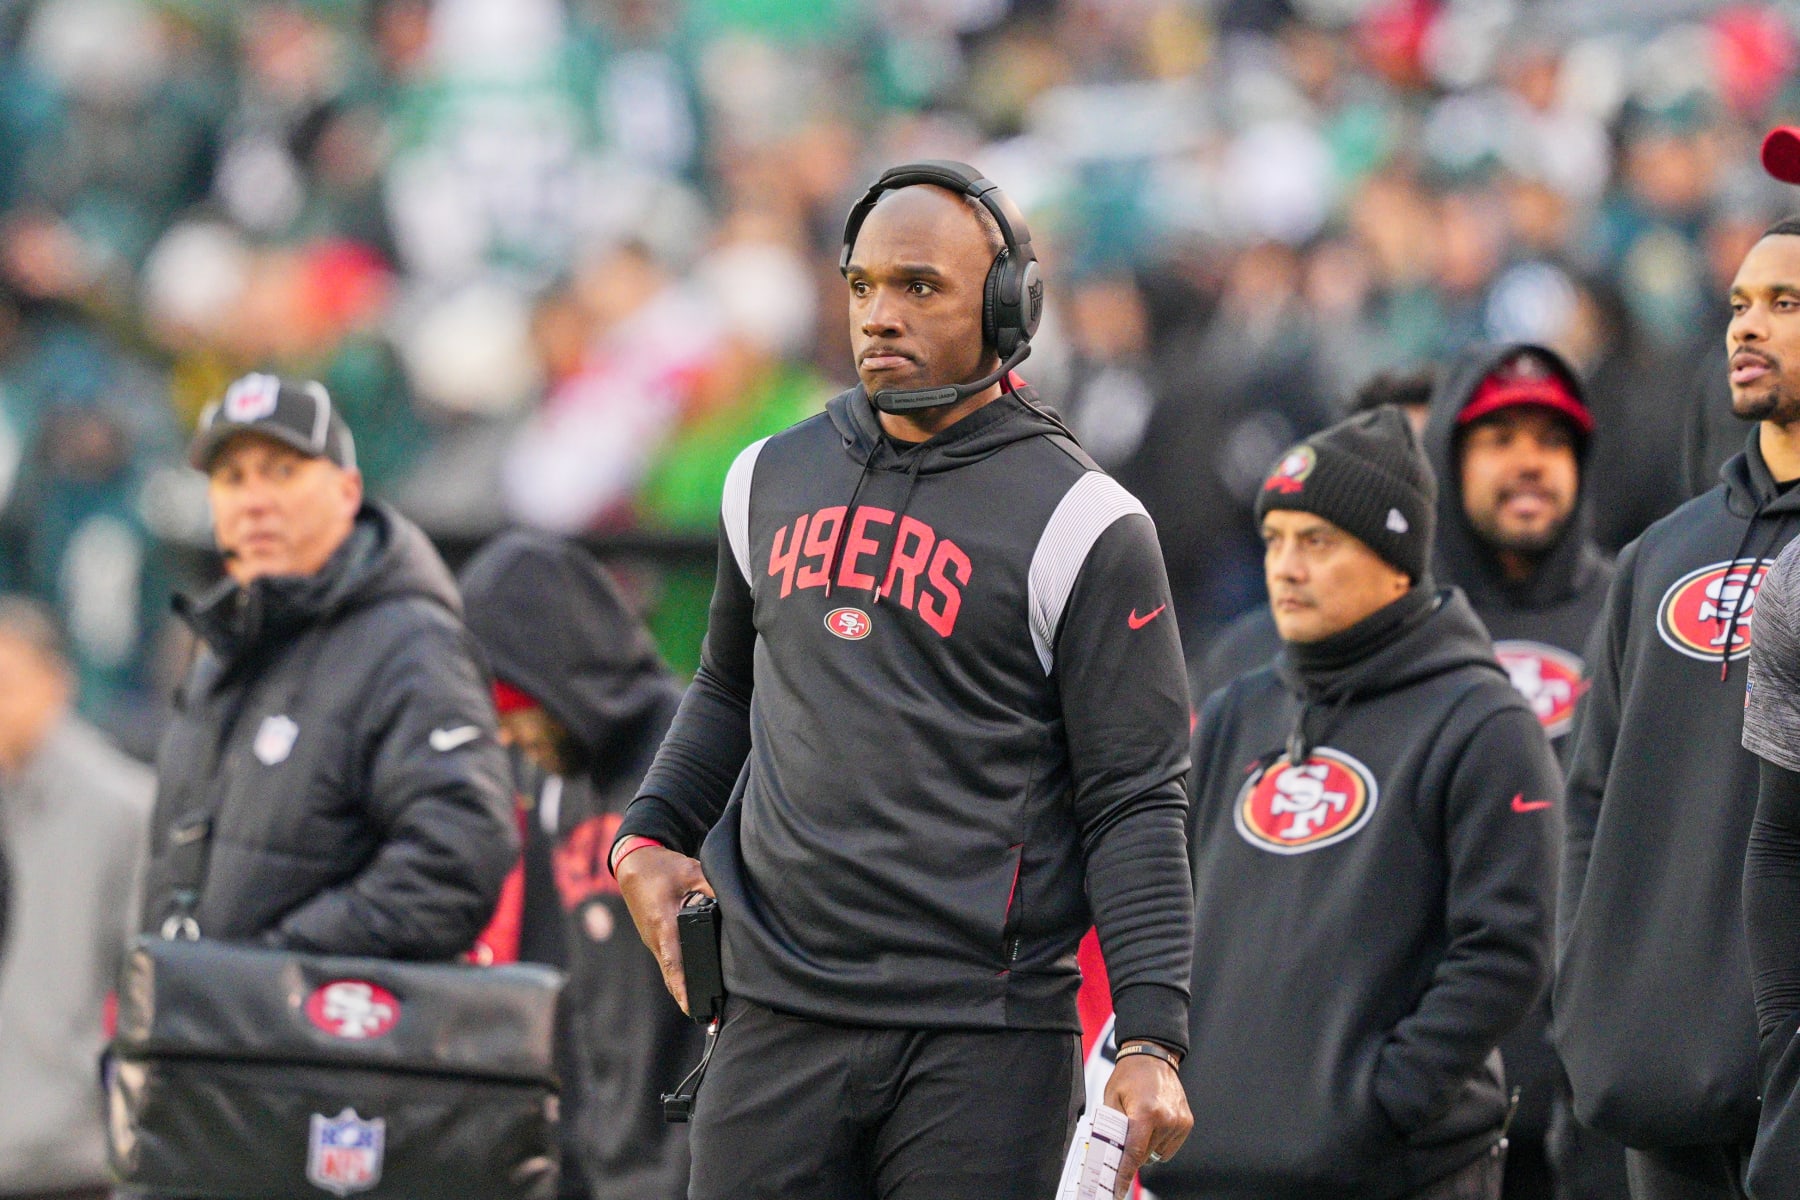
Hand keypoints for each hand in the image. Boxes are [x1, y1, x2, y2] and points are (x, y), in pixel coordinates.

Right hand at [616, 845, 712, 1013]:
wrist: (633, 864)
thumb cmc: (662, 868)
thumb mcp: (691, 871)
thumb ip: (712, 888)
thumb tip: (734, 905)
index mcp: (663, 922)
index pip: (673, 960)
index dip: (682, 984)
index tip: (690, 1005)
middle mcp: (655, 937)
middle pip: (671, 973)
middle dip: (685, 995)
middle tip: (706, 1018)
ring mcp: (652, 939)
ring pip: (668, 969)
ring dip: (681, 987)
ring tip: (702, 1007)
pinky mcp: (654, 937)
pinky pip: (666, 960)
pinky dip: (677, 974)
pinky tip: (690, 984)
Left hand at [1102, 1043, 1192, 1198]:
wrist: (1153, 1056)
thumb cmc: (1129, 1076)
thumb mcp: (1111, 1099)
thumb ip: (1111, 1127)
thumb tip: (1108, 1153)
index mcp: (1145, 1113)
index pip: (1134, 1154)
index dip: (1124, 1175)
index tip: (1117, 1190)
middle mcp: (1166, 1119)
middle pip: (1145, 1155)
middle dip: (1132, 1154)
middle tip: (1123, 1140)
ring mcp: (1179, 1122)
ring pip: (1157, 1154)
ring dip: (1147, 1148)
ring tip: (1141, 1125)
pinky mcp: (1186, 1123)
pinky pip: (1169, 1147)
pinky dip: (1159, 1142)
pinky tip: (1153, 1125)